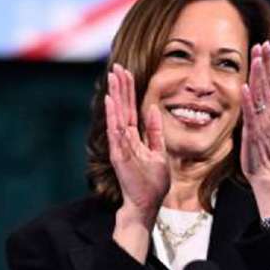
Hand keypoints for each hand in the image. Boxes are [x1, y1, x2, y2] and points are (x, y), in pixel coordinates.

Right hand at [104, 63, 168, 222]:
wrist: (146, 203)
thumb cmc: (152, 182)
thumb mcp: (158, 152)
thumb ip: (156, 132)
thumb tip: (155, 110)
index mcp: (135, 137)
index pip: (131, 109)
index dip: (129, 91)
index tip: (127, 72)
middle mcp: (125, 139)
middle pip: (122, 108)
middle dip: (121, 87)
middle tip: (117, 66)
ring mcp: (121, 146)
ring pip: (117, 116)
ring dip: (116, 96)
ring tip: (113, 77)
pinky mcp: (120, 156)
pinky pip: (116, 133)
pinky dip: (114, 117)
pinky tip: (112, 102)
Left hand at [241, 40, 269, 216]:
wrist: (265, 172)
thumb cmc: (259, 148)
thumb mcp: (258, 122)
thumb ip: (256, 106)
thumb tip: (250, 91)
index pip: (269, 80)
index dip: (267, 63)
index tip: (263, 45)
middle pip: (268, 82)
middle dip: (265, 63)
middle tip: (262, 44)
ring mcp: (263, 121)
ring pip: (262, 94)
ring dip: (259, 76)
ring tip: (256, 58)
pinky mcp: (254, 132)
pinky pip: (251, 113)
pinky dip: (248, 100)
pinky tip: (244, 87)